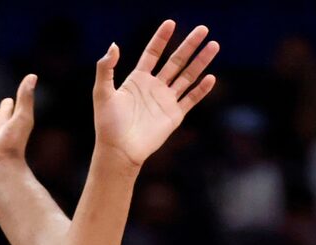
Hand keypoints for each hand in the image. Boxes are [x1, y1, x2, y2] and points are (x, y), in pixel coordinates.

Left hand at [89, 20, 219, 168]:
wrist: (119, 151)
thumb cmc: (107, 124)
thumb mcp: (102, 92)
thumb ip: (105, 68)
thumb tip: (114, 45)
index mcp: (138, 79)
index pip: (153, 53)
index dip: (161, 38)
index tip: (171, 23)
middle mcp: (154, 87)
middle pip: (176, 61)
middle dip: (189, 45)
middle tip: (203, 29)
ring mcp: (166, 101)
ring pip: (187, 76)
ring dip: (201, 62)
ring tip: (214, 45)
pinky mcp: (174, 116)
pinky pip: (190, 100)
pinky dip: (201, 90)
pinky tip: (211, 78)